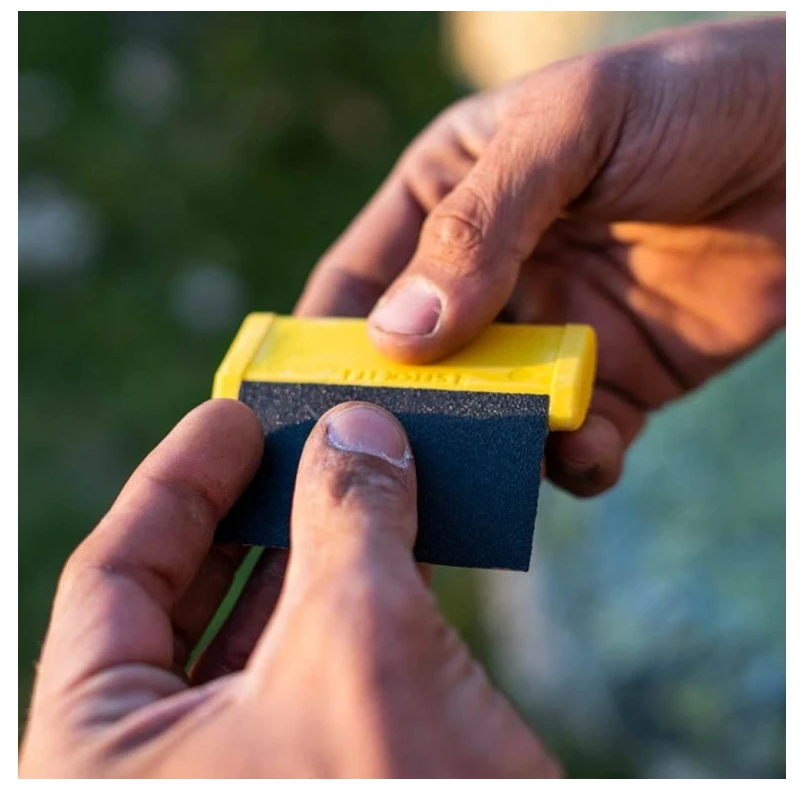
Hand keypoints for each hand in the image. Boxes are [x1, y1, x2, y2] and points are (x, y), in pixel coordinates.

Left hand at [19, 399, 558, 777]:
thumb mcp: (358, 648)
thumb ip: (348, 520)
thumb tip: (357, 429)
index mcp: (97, 756)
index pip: (115, 574)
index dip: (180, 480)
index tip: (234, 413)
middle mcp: (160, 769)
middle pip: (193, 593)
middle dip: (255, 505)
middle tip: (306, 433)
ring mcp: (246, 772)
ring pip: (271, 624)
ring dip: (322, 541)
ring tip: (363, 466)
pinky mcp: (322, 771)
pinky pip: (328, 657)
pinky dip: (363, 590)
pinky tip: (402, 535)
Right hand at [297, 16, 785, 495]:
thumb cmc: (686, 100)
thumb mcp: (568, 130)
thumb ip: (478, 228)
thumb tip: (397, 337)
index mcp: (446, 198)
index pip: (357, 281)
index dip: (323, 343)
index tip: (297, 405)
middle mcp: (487, 273)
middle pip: (416, 363)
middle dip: (403, 414)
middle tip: (390, 469)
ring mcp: (549, 333)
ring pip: (490, 413)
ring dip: (488, 448)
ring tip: (492, 473)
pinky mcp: (614, 380)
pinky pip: (575, 442)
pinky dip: (573, 461)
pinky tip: (588, 449)